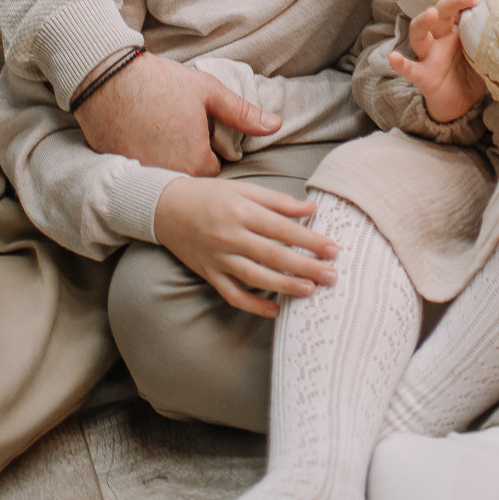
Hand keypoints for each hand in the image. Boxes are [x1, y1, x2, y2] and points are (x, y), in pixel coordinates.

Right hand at [75, 52, 279, 174]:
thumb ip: (243, 114)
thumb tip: (276, 125)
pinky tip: (138, 137)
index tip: (197, 130)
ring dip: (165, 161)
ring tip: (157, 133)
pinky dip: (141, 160)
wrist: (107, 78)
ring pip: (165, 176)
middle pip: (189, 176)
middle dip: (187, 158)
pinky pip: (138, 174)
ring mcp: (141, 177)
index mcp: (196, 162)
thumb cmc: (160, 82)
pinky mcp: (118, 171)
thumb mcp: (208, 92)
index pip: (214, 170)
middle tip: (176, 130)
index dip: (208, 149)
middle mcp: (169, 177)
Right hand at [154, 176, 338, 316]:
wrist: (165, 208)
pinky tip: (276, 309)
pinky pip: (233, 294)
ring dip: (284, 286)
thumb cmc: (208, 195)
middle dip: (305, 266)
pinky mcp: (209, 274)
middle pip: (273, 256)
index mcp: (241, 212)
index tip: (333, 248)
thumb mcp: (243, 189)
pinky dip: (253, 305)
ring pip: (255, 277)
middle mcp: (230, 237)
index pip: (282, 229)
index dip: (310, 240)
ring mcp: (218, 258)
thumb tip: (311, 210)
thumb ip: (277, 201)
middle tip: (332, 275)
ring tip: (310, 290)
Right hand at [389, 0, 485, 122]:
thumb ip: (493, 39)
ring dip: (423, 22)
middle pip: (439, 14)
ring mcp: (429, 56)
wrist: (461, 104)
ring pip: (419, 35)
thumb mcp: (486, 54)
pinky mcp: (423, 76)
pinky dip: (401, 64)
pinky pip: (410, 69)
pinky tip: (394, 58)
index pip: (457, 9)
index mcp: (456, 31)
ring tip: (431, 14)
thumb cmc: (473, 73)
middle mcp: (441, 39)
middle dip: (450, 3)